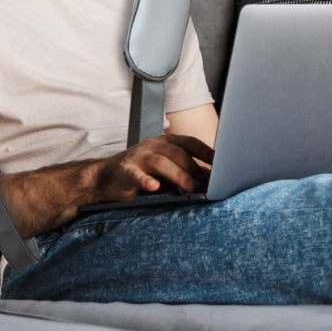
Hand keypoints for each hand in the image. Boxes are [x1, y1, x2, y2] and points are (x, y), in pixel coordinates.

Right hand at [93, 134, 214, 203]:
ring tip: (192, 188)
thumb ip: (189, 171)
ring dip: (179, 175)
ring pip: (161, 162)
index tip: (224, 163)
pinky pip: (137, 175)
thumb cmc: (143, 173)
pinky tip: (153, 187)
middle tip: (210, 184)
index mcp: (167, 142)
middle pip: (179, 153)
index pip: (191, 143)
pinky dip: (146, 181)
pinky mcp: (125, 171)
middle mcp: (154, 145)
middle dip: (196, 169)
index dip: (208, 152)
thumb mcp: (169, 170)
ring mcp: (139, 157)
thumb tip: (215, 179)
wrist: (107, 178)